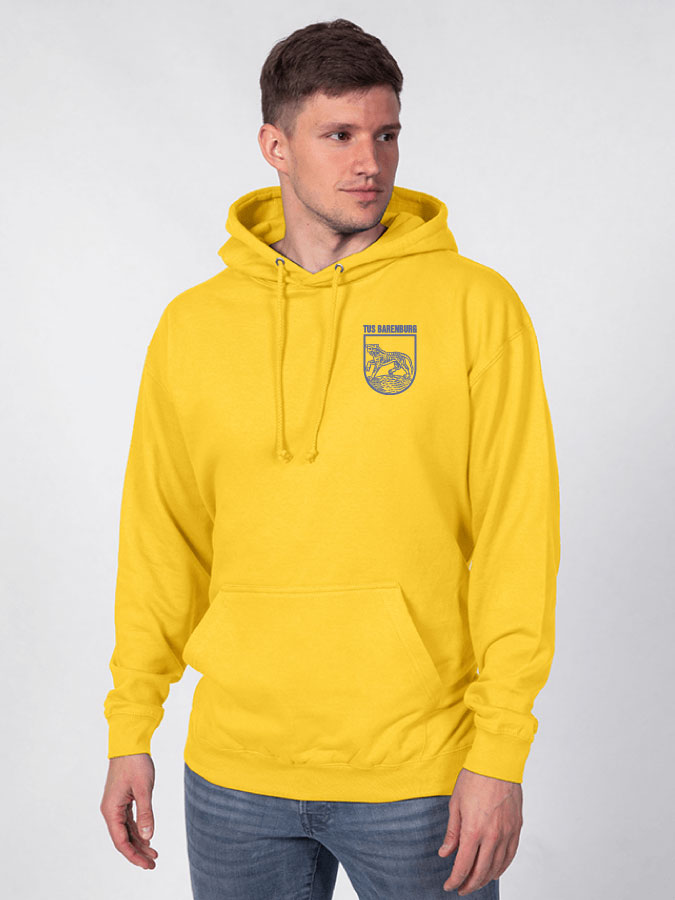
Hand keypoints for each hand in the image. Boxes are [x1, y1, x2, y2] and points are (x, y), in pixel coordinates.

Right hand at [100, 753, 158, 869]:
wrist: (129, 743)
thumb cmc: (135, 763)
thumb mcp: (144, 789)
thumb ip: (145, 813)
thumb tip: (148, 837)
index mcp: (111, 810)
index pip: (120, 841)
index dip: (133, 855)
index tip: (147, 864)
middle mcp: (110, 810)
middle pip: (123, 838)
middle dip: (137, 852)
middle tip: (153, 863)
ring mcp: (115, 805)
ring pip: (126, 830)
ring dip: (139, 842)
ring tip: (154, 853)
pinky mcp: (122, 799)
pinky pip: (128, 821)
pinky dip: (138, 830)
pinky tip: (147, 837)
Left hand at [438, 767, 521, 894]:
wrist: (497, 762)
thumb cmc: (474, 778)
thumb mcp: (455, 804)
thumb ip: (452, 832)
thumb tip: (445, 853)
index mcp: (473, 830)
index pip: (463, 866)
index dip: (455, 880)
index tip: (449, 886)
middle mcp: (492, 836)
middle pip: (481, 871)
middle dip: (469, 884)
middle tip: (461, 888)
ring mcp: (507, 833)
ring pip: (497, 867)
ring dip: (485, 878)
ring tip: (476, 882)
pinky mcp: (516, 827)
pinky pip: (510, 855)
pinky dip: (502, 867)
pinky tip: (495, 871)